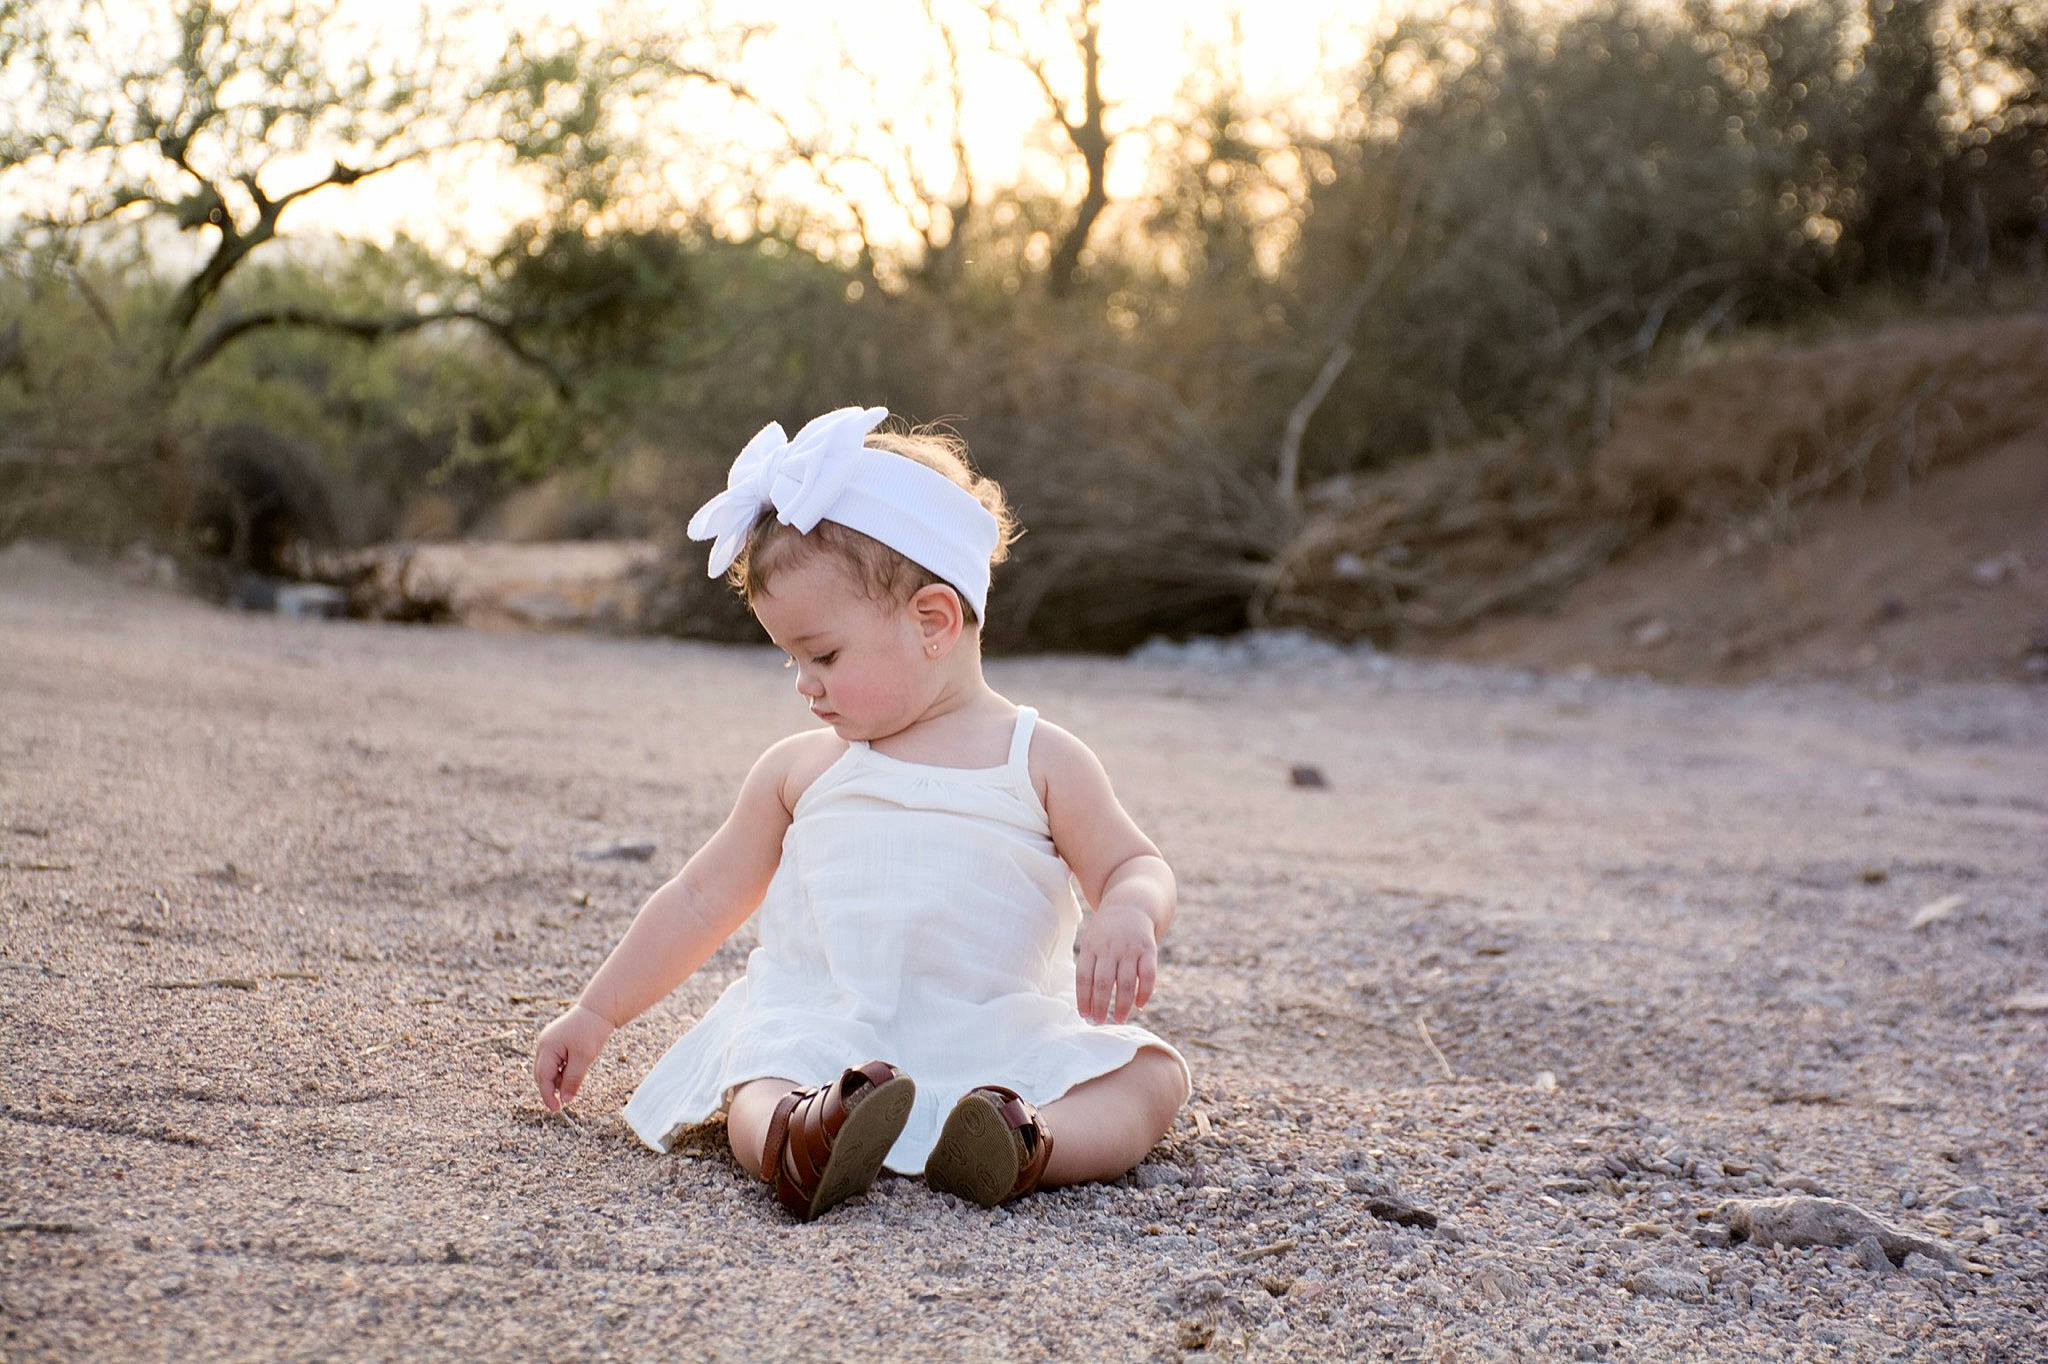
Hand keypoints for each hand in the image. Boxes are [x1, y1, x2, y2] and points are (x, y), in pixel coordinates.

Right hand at [532, 1004, 615, 1112]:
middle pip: (541, 1074)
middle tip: (565, 1099)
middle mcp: (543, 1044)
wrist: (599, 1010)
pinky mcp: (554, 1041)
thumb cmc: (591, 1031)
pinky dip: (561, 1070)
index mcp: (547, 1047)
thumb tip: (565, 1099)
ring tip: (574, 1078)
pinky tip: (573, 1070)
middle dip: (551, 1088)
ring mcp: (547, 1041)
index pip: (543, 1078)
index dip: (548, 1095)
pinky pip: (553, 1061)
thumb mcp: (584, 1058)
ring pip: (547, 1068)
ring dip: (557, 1079)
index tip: (556, 1109)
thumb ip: (573, 1079)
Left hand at [1074, 903, 1157, 1024]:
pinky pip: (1148, 975)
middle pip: (1103, 982)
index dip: (1083, 998)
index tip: (1084, 1015)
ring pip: (1126, 982)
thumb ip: (1089, 967)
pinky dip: (1145, 992)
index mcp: (1091, 946)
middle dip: (1100, 1005)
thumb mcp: (1091, 941)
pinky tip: (1140, 1005)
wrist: (1131, 904)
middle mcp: (1110, 948)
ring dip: (1122, 1004)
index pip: (1083, 976)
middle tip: (1099, 1022)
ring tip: (1118, 1019)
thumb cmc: (1106, 932)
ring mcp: (1130, 948)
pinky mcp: (1149, 950)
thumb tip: (1087, 1004)